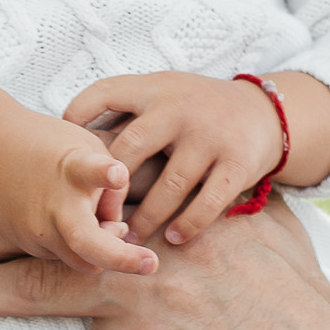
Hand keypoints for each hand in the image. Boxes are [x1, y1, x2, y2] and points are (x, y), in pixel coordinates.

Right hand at [0, 110, 157, 277]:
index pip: (88, 170)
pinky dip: (79, 247)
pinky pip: (65, 256)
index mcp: (73, 169)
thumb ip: (113, 189)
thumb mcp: (91, 149)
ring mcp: (37, 228)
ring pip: (83, 259)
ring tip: (109, 228)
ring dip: (104, 251)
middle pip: (86, 240)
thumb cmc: (51, 147)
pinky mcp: (26, 244)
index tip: (117, 173)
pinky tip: (76, 223)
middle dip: (120, 258)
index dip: (105, 174)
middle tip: (150, 264)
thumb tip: (118, 231)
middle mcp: (54, 203)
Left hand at [0, 197, 329, 329]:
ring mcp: (144, 306)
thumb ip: (223, 203)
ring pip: (29, 292)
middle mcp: (152, 249)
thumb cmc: (306, 319)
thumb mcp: (273, 236)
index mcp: (177, 210)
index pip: (83, 190)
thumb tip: (195, 183)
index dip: (24, 190)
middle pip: (40, 232)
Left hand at [65, 70, 288, 246]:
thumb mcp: (160, 92)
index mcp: (153, 90)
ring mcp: (211, 136)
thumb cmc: (195, 108)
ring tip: (129, 239)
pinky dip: (189, 224)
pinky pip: (208, 201)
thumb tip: (64, 137)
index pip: (103, 94)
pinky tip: (174, 238)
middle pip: (132, 147)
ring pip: (170, 183)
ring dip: (147, 216)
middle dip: (110, 186)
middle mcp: (180, 109)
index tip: (65, 154)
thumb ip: (122, 109)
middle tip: (93, 217)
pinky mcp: (238, 162)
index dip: (76, 118)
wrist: (264, 112)